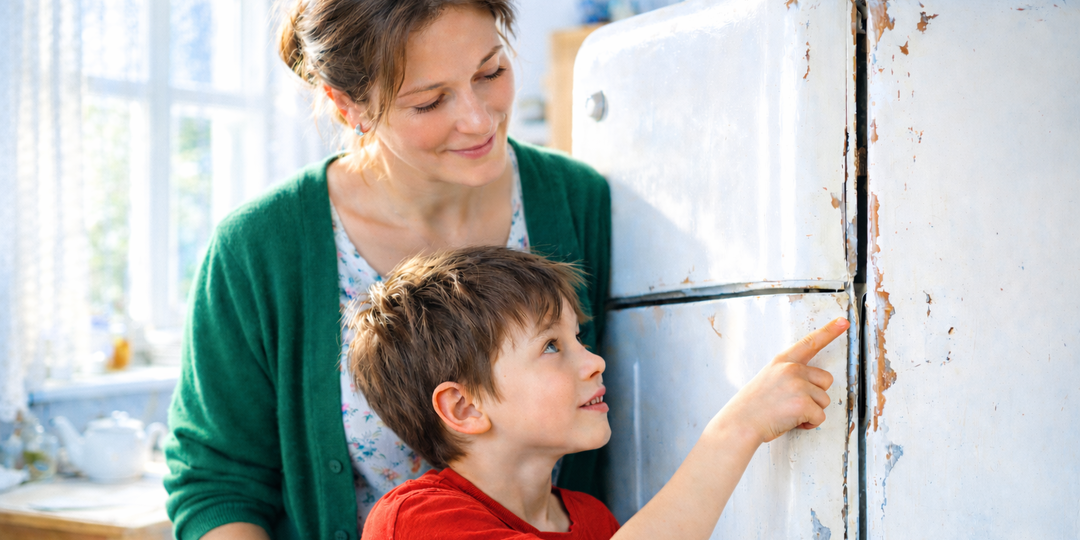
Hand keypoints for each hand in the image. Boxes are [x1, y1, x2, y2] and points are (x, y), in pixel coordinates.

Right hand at [712, 317, 848, 444]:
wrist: (740, 424)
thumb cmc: (753, 407)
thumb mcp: (767, 379)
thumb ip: (788, 375)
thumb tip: (810, 385)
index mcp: (782, 361)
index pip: (809, 342)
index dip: (829, 331)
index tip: (843, 321)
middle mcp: (792, 369)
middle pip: (825, 380)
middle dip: (816, 395)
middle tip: (793, 403)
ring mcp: (798, 385)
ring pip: (824, 401)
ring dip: (811, 411)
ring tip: (788, 414)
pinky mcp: (803, 403)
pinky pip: (820, 417)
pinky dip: (810, 424)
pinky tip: (792, 422)